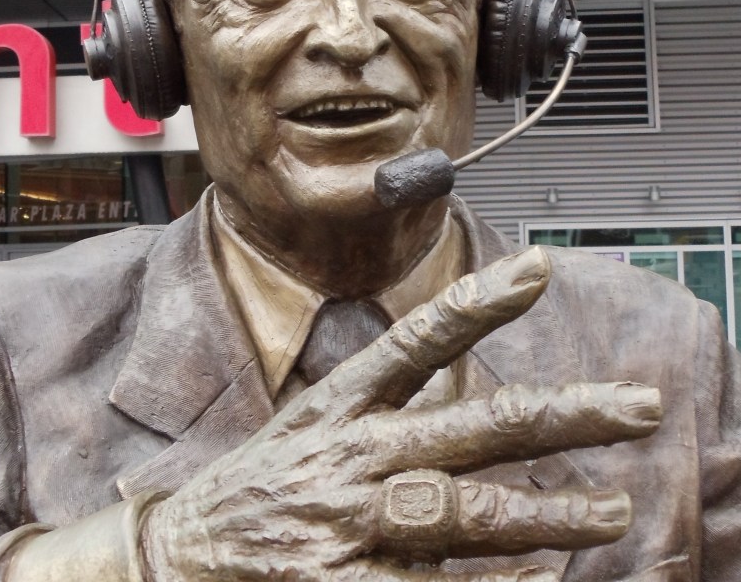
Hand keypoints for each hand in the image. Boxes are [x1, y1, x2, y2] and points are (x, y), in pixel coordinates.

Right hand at [142, 247, 660, 581]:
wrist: (180, 559)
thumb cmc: (265, 481)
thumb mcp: (315, 420)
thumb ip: (389, 403)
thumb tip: (467, 377)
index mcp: (342, 404)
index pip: (417, 340)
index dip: (479, 302)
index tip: (539, 268)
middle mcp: (352, 455)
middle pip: (473, 426)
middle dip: (563, 414)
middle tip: (638, 405)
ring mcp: (350, 524)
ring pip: (469, 511)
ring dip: (549, 513)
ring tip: (614, 509)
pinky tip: (542, 577)